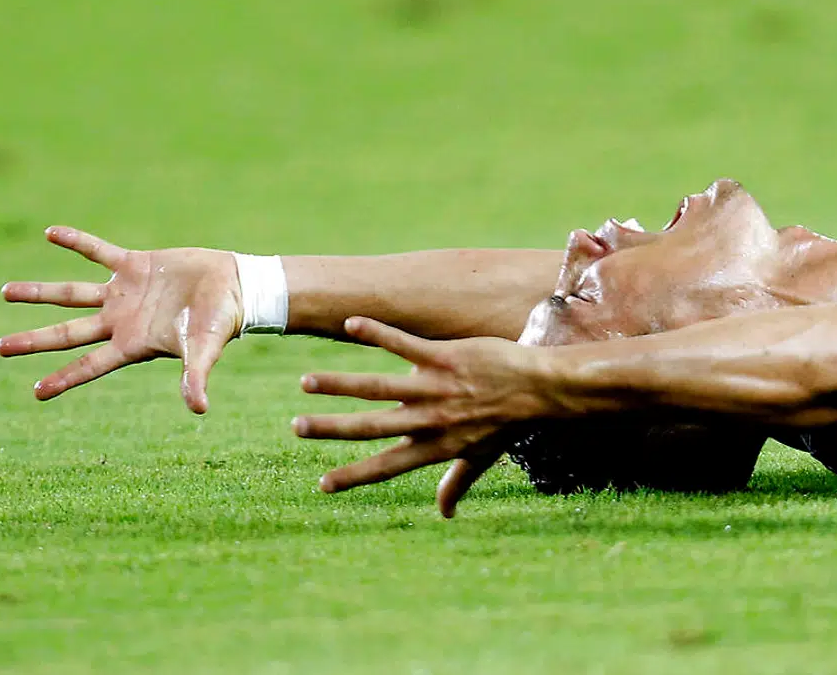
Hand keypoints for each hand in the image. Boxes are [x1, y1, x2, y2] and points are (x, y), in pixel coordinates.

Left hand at [0, 226, 241, 412]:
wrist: (236, 286)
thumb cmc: (222, 322)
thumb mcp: (205, 349)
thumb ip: (196, 376)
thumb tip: (199, 410)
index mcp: (133, 344)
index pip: (91, 365)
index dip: (64, 379)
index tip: (36, 392)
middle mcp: (121, 321)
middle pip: (69, 333)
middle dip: (35, 340)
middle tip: (0, 347)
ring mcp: (124, 293)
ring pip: (72, 294)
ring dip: (40, 294)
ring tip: (6, 292)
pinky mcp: (134, 264)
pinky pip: (98, 252)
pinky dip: (76, 242)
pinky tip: (51, 233)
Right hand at [294, 317, 557, 517]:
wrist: (540, 387)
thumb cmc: (510, 423)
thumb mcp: (482, 458)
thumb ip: (456, 483)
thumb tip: (445, 513)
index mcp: (435, 446)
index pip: (386, 465)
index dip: (354, 476)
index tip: (322, 485)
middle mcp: (430, 420)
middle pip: (371, 425)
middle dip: (331, 428)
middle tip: (296, 427)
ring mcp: (435, 387)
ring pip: (378, 386)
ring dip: (340, 384)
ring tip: (307, 382)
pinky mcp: (444, 357)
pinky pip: (403, 343)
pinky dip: (376, 333)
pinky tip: (350, 323)